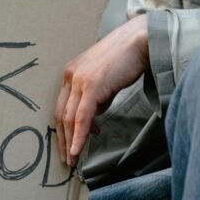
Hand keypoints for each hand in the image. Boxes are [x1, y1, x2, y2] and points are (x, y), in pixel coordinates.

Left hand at [55, 14, 149, 166]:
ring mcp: (79, 80)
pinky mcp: (91, 85)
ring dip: (70, 141)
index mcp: (70, 74)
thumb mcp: (104, 82)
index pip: (62, 107)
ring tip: (73, 159)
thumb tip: (91, 123)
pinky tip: (78, 149)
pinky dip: (79, 135)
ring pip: (69, 118)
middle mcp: (70, 76)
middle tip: (66, 158)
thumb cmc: (126, 60)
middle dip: (62, 139)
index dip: (64, 129)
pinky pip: (81, 117)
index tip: (67, 146)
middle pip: (60, 114)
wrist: (139, 41)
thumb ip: (96, 100)